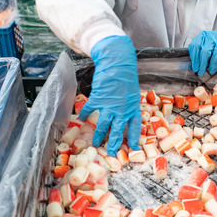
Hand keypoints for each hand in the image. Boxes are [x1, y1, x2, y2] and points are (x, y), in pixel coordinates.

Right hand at [79, 35, 141, 156]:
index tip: (132, 148)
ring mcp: (109, 105)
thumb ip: (128, 104)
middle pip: (117, 131)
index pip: (135, 127)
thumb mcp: (132, 92)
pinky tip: (81, 118)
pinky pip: (90, 110)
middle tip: (111, 154)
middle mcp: (122, 110)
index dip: (133, 138)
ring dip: (98, 135)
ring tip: (95, 143)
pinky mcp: (98, 99)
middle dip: (113, 144)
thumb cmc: (126, 75)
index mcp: (133, 108)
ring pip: (103, 126)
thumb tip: (124, 113)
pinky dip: (85, 114)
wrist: (117, 62)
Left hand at [189, 31, 216, 76]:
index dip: (194, 59)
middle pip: (206, 51)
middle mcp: (211, 36)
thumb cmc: (213, 45)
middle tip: (202, 73)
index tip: (195, 68)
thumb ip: (195, 56)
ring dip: (214, 64)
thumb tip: (184, 66)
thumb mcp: (202, 47)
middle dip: (203, 64)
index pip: (195, 46)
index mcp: (202, 36)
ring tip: (211, 71)